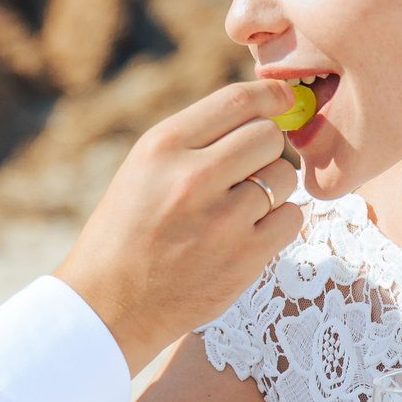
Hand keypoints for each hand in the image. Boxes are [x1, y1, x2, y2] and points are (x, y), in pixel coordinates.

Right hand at [56, 81, 303, 375]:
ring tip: (238, 208)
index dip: (271, 96)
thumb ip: (194, 140)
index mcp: (162, 147)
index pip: (238, 100)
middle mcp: (193, 177)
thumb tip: (260, 111)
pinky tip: (249, 233)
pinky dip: (278, 222)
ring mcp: (223, 219)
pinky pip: (292, 217)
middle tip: (247, 169)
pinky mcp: (245, 257)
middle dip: (265, 148)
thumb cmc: (127, 232)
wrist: (110, 305)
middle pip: (268, 136)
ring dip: (271, 187)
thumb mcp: (142, 169)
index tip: (281, 100)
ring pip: (284, 176)